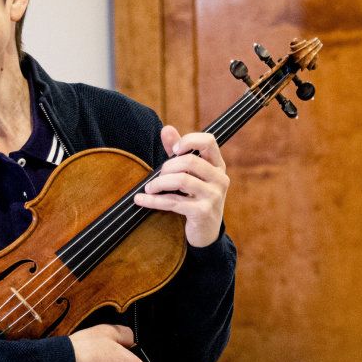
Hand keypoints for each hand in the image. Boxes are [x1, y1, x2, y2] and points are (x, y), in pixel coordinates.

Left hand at [134, 126, 229, 247]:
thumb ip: (178, 152)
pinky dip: (153, 200)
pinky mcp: (203, 212)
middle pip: (190, 161)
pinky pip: (174, 201)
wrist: (205, 233)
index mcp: (217, 166)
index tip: (173, 150)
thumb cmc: (195, 198)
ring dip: (159, 183)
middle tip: (158, 176)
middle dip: (167, 167)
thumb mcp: (189, 174)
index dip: (189, 140)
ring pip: (182, 180)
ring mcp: (214, 196)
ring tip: (150, 188)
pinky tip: (141, 199)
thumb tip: (166, 129)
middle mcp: (220, 179)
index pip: (209, 141)